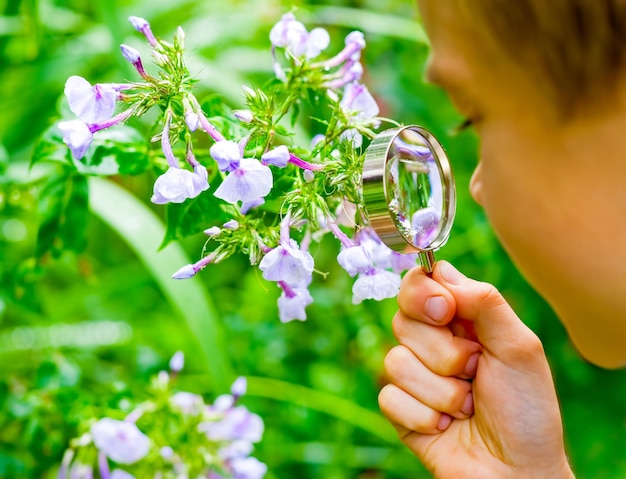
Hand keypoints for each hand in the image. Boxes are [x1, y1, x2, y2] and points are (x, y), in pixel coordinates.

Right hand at [379, 261, 574, 478]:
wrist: (515, 473)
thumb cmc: (526, 410)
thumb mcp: (520, 347)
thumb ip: (484, 301)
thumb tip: (440, 274)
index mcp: (462, 319)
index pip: (421, 283)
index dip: (424, 294)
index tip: (445, 312)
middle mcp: (433, 342)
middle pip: (402, 318)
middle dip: (443, 352)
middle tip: (474, 370)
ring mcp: (415, 376)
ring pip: (395, 360)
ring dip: (442, 391)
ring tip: (468, 406)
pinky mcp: (401, 409)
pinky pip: (389, 397)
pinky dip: (425, 416)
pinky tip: (448, 427)